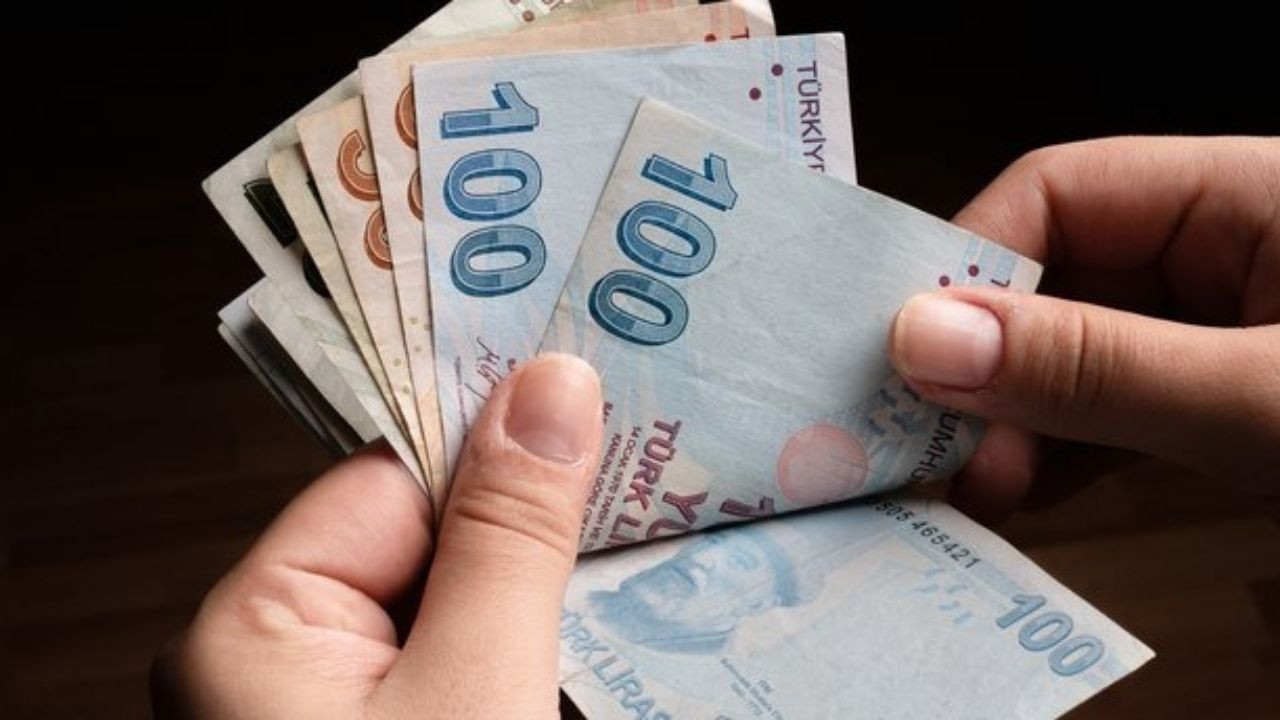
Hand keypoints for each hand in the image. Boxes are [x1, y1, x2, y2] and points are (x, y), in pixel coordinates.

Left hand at [151, 354, 601, 717]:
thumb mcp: (476, 687)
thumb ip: (509, 538)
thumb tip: (551, 385)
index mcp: (247, 628)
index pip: (390, 480)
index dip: (497, 447)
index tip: (597, 403)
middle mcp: (265, 663)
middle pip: (422, 543)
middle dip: (522, 534)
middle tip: (639, 485)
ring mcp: (314, 710)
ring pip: (447, 611)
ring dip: (527, 607)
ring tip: (624, 569)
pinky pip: (447, 668)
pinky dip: (511, 662)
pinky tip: (569, 662)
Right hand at [888, 137, 1279, 521]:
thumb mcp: (1260, 400)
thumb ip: (1096, 367)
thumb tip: (923, 339)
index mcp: (1244, 197)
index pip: (1057, 196)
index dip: (967, 269)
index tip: (906, 360)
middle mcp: (1224, 253)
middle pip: (1053, 284)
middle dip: (985, 369)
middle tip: (935, 452)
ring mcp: (1226, 335)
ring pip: (1073, 358)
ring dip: (1011, 425)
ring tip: (971, 490)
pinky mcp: (1224, 408)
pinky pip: (1114, 414)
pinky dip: (1060, 457)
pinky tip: (1021, 496)